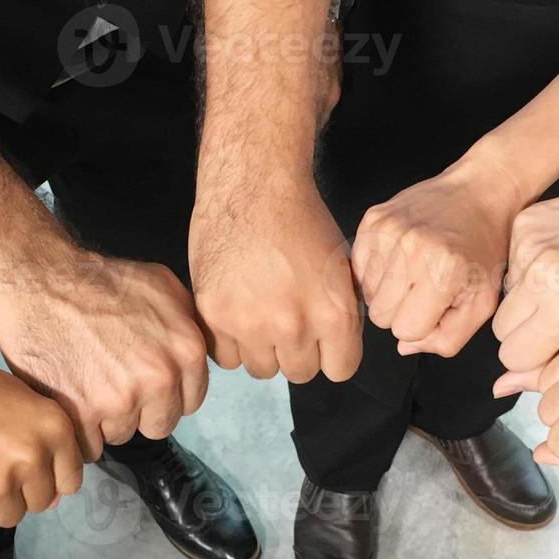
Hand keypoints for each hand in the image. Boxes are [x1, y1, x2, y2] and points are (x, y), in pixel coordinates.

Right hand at [0, 254, 207, 460]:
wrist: (41, 281)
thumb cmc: (102, 281)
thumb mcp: (164, 286)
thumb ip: (189, 324)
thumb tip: (199, 354)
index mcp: (187, 351)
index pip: (189, 402)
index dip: (164, 393)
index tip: (142, 380)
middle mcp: (160, 378)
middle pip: (158, 425)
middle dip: (138, 410)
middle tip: (112, 382)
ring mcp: (121, 398)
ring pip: (121, 434)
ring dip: (104, 420)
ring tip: (85, 382)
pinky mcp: (82, 412)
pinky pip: (88, 446)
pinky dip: (77, 430)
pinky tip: (69, 398)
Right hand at [0, 339, 84, 530]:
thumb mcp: (22, 401)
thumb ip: (46, 444)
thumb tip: (56, 499)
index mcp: (55, 428)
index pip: (70, 480)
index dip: (49, 477)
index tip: (29, 469)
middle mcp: (34, 458)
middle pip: (41, 502)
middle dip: (22, 490)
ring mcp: (0, 484)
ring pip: (12, 516)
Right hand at [190, 179, 361, 382]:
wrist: (254, 186)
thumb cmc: (302, 218)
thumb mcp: (343, 265)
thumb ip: (344, 312)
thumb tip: (340, 344)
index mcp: (334, 314)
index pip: (341, 369)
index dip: (334, 353)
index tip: (323, 338)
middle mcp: (293, 325)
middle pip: (300, 372)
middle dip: (298, 350)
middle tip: (289, 319)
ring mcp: (249, 324)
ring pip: (262, 369)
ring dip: (264, 349)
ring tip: (261, 313)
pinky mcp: (214, 316)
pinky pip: (226, 357)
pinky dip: (231, 343)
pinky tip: (237, 313)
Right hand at [353, 156, 520, 356]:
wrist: (479, 193)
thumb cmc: (484, 249)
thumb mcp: (482, 302)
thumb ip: (448, 337)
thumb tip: (405, 347)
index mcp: (443, 273)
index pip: (404, 330)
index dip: (421, 325)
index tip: (436, 305)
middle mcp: (411, 249)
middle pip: (380, 316)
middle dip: (401, 310)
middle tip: (424, 288)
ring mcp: (388, 231)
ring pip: (366, 293)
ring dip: (387, 290)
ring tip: (413, 270)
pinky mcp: (372, 219)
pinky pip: (357, 267)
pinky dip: (376, 269)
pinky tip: (400, 257)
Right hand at [492, 172, 558, 393]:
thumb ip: (556, 361)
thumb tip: (502, 386)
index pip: (513, 356)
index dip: (537, 355)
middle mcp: (541, 277)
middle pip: (502, 329)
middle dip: (526, 330)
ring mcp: (531, 245)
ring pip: (506, 293)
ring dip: (529, 295)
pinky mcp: (528, 221)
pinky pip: (513, 259)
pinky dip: (533, 264)